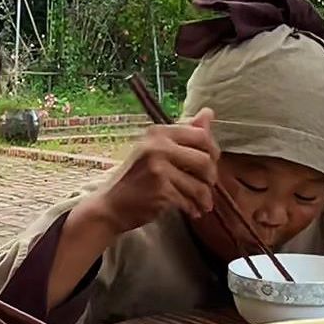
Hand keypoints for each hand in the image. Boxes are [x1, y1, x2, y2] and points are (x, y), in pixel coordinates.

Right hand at [83, 108, 219, 233]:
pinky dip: (192, 208)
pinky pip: (188, 200)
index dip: (212, 151)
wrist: (111, 206)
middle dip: (211, 177)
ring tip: (202, 203)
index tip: (211, 163)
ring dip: (204, 197)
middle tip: (207, 186)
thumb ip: (185, 132)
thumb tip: (209, 112)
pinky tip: (191, 211)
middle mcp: (157, 146)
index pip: (200, 135)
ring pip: (199, 184)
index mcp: (158, 132)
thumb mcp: (156, 149)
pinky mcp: (160, 190)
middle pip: (205, 160)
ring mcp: (158, 169)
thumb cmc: (136, 178)